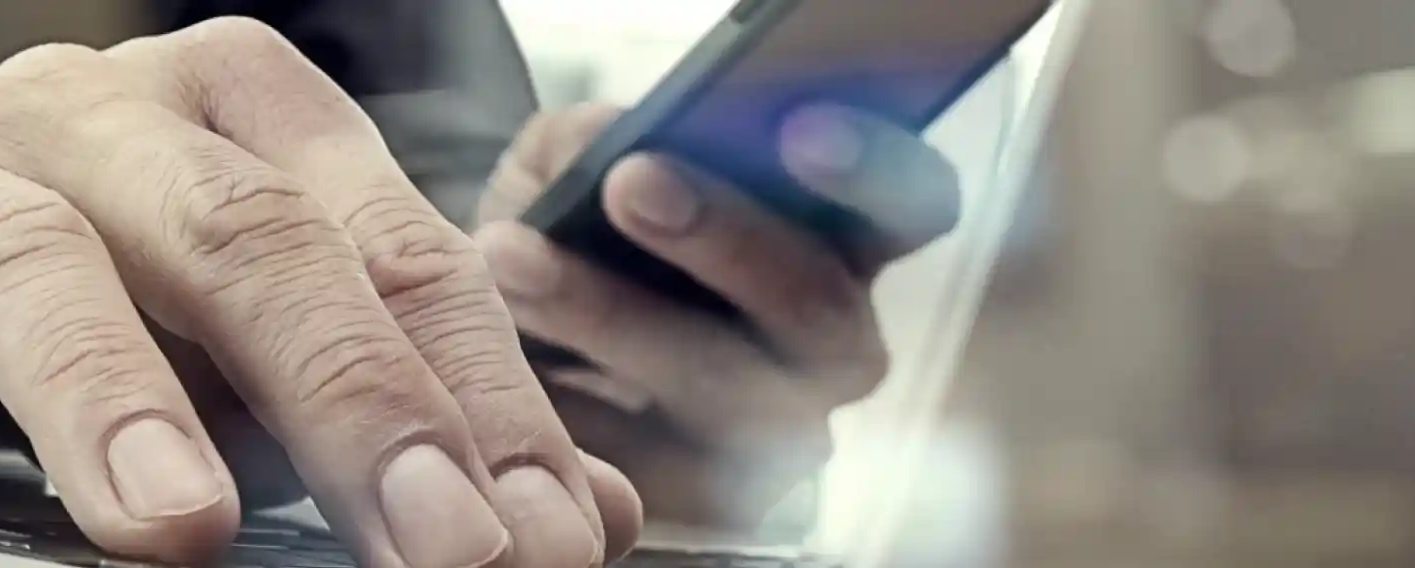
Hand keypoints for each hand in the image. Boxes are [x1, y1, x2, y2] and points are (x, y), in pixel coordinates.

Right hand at [0, 18, 636, 567]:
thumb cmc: (76, 279)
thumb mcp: (247, 321)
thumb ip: (403, 396)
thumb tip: (579, 516)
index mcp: (231, 112)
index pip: (382, 249)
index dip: (472, 396)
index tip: (536, 537)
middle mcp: (86, 117)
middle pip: (232, 235)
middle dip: (344, 394)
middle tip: (428, 540)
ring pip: (19, 261)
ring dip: (101, 392)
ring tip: (173, 521)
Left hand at [471, 103, 961, 526]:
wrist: (518, 348)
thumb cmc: (567, 239)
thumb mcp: (564, 168)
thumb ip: (584, 139)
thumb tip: (598, 142)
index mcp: (838, 239)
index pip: (908, 203)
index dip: (870, 169)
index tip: (798, 129)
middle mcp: (831, 344)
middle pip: (817, 303)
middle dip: (723, 237)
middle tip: (626, 182)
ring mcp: (781, 435)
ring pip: (728, 389)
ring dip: (618, 319)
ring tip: (516, 258)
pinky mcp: (711, 503)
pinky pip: (651, 462)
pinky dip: (572, 401)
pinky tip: (506, 354)